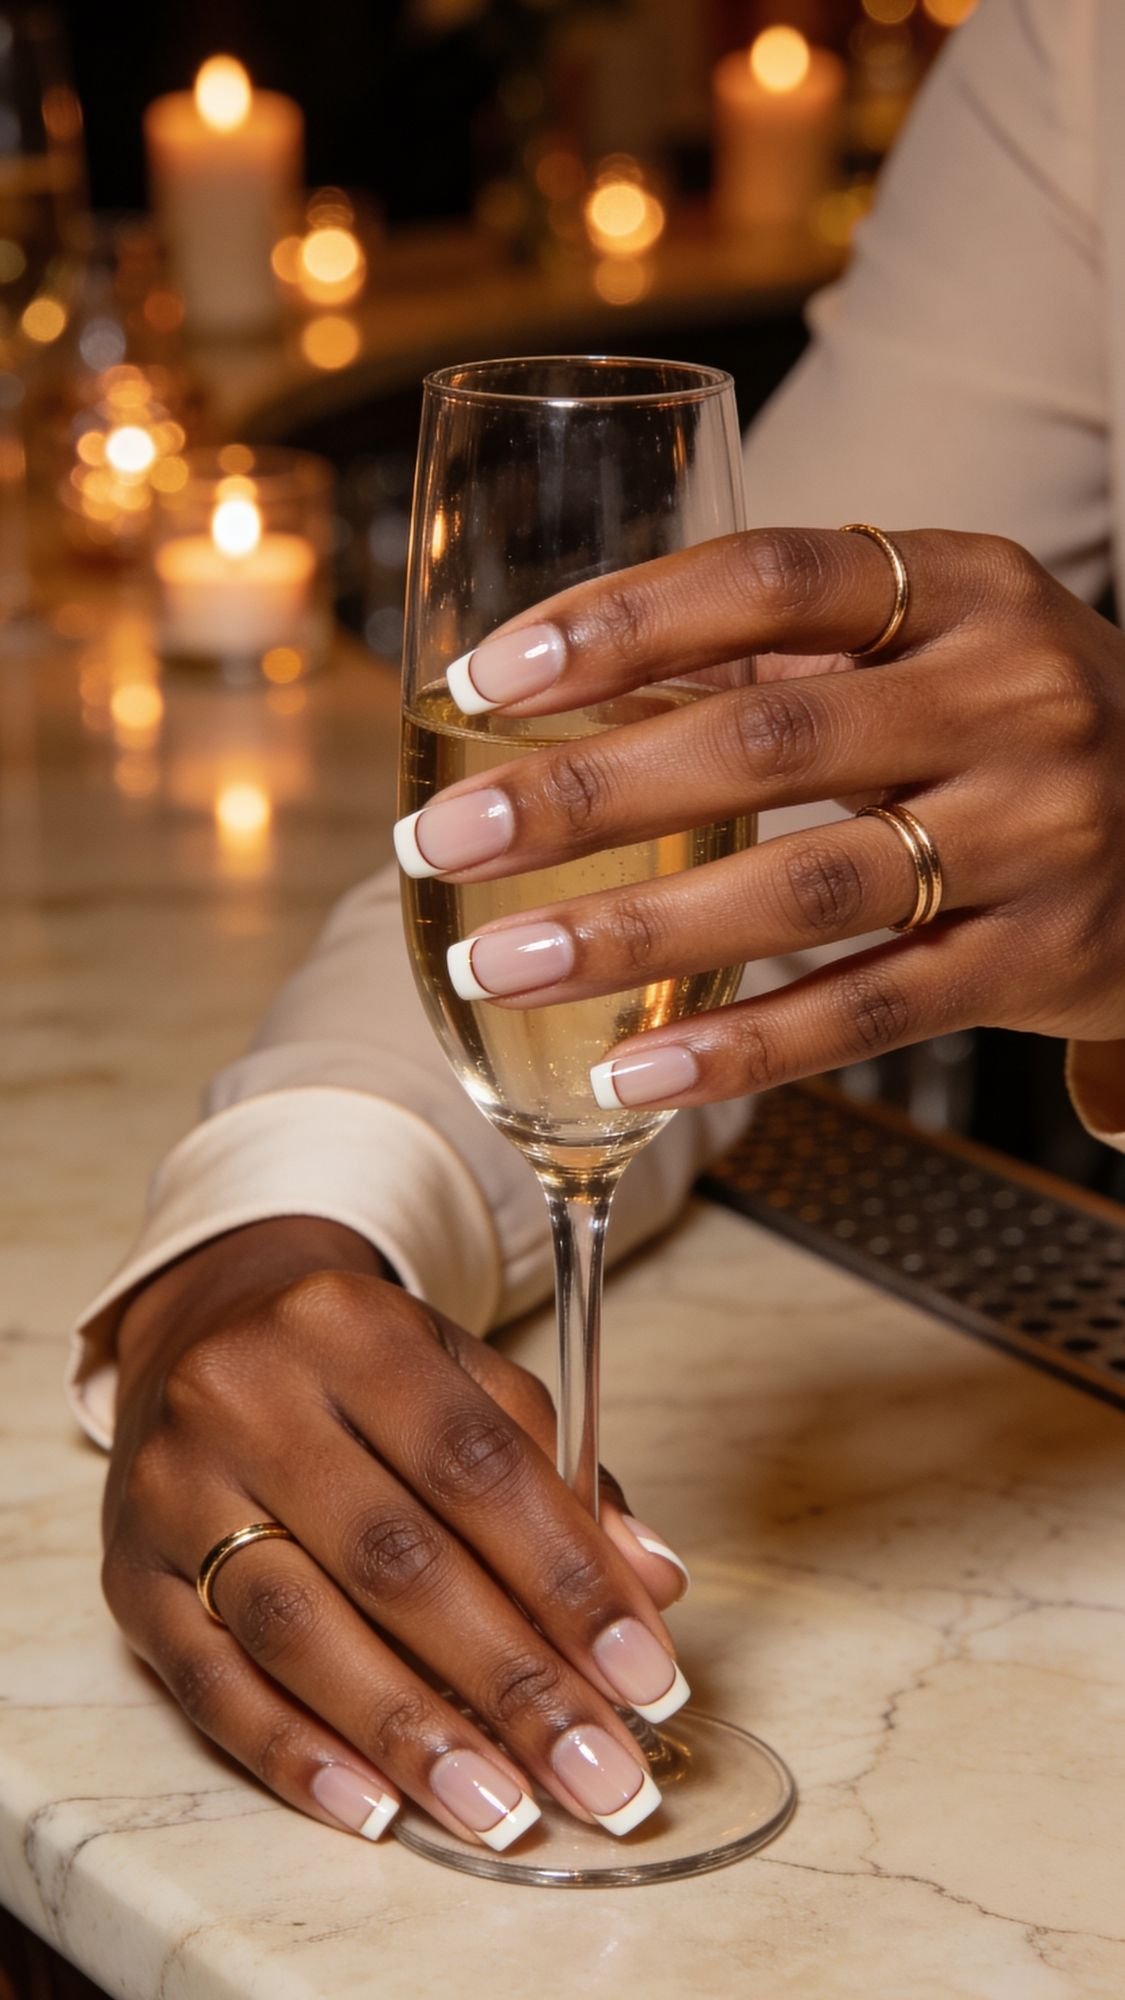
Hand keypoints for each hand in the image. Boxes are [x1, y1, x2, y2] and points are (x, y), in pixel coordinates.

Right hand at [103, 1217, 688, 1850]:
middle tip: (599, 1774)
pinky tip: (374, 1808)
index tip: (646, 1676)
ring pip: (299, 1627)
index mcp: (351, 1327)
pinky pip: (210, 1682)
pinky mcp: (129, 1574)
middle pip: (395, 1559)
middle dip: (512, 1682)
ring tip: (503, 1809)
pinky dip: (294, 1753)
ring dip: (410, 1735)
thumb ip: (557, 1474)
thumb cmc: (360, 1368)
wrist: (205, 1324)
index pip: (475, 1465)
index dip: (568, 1579)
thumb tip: (652, 1586)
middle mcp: (249, 1396)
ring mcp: (176, 1487)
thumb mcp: (462, 1376)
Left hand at [394, 528, 1124, 1107]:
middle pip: (764, 739)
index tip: (484, 675)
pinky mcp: (1041, 960)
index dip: (620, 620)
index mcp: (967, 588)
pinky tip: (629, 1070)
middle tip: (444, 837)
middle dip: (583, 795)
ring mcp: (1037, 835)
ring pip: (806, 891)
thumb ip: (782, 652)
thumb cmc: (1025, 720)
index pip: (771, 577)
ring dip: (634, 931)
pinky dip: (740, 1047)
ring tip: (499, 964)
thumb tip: (569, 670)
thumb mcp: (938, 641)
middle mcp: (1011, 698)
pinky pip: (868, 1012)